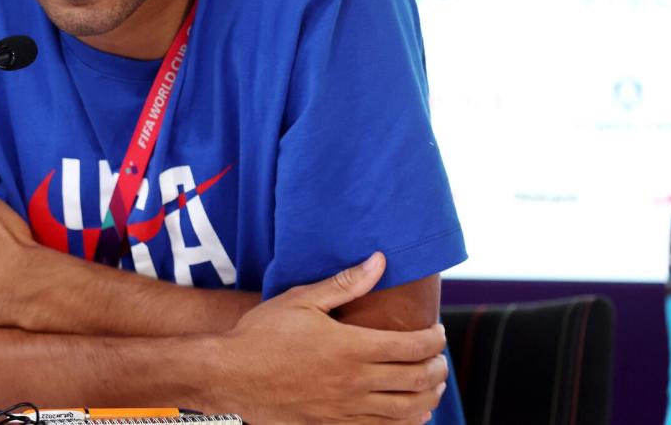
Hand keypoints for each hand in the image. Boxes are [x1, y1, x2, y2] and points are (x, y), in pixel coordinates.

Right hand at [212, 252, 447, 424]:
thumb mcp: (301, 300)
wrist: (230, 376)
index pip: (411, 346)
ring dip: (428, 399)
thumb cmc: (262, 333)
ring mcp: (346, 408)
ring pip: (406, 411)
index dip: (433, 340)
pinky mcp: (333, 424)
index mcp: (351, 347)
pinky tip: (411, 414)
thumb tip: (379, 261)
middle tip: (440, 358)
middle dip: (437, 368)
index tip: (438, 331)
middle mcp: (355, 381)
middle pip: (416, 380)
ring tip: (434, 387)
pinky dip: (405, 422)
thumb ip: (344, 283)